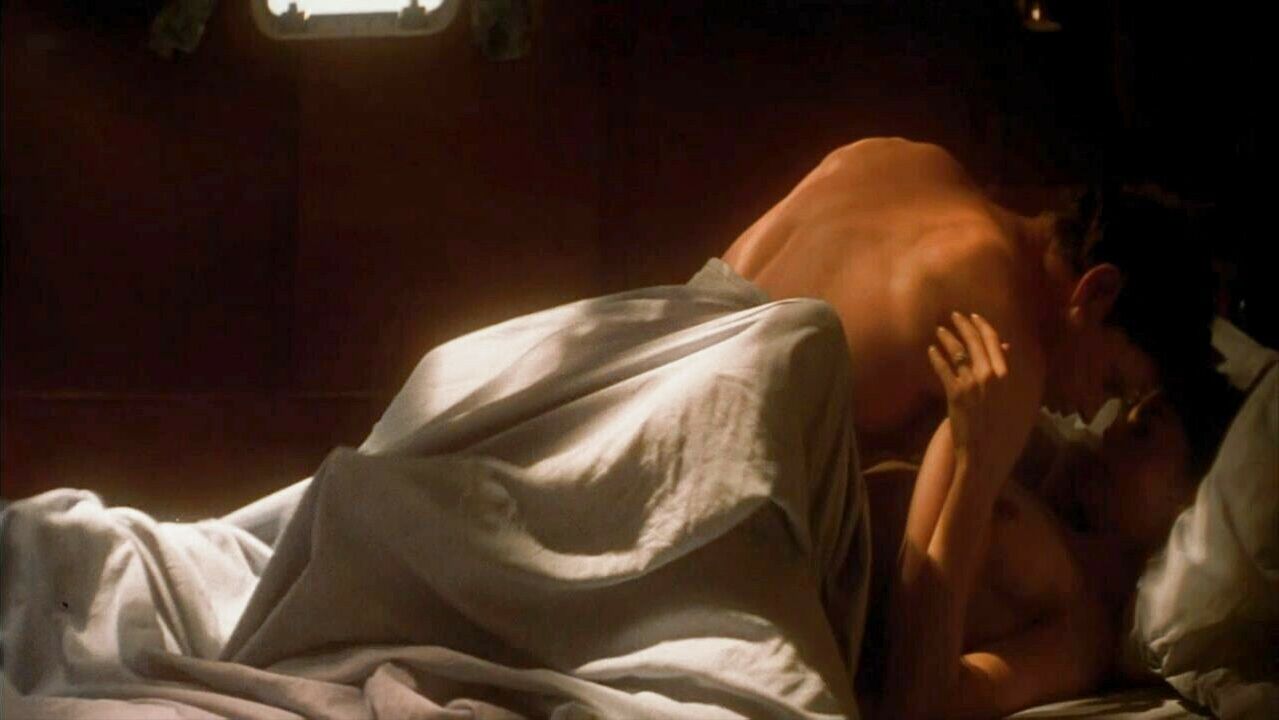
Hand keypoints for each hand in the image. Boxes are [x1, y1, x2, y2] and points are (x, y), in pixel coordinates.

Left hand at [927, 312, 1021, 495]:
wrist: (985, 450)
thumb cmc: (998, 425)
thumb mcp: (1008, 395)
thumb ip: (1005, 370)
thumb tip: (1005, 348)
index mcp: (1006, 375)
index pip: (993, 341)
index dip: (982, 326)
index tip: (973, 316)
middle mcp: (991, 376)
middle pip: (975, 341)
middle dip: (963, 325)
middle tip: (953, 315)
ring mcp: (973, 384)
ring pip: (958, 352)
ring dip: (947, 338)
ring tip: (939, 330)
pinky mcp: (956, 393)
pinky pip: (944, 369)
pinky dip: (936, 357)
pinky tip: (930, 350)